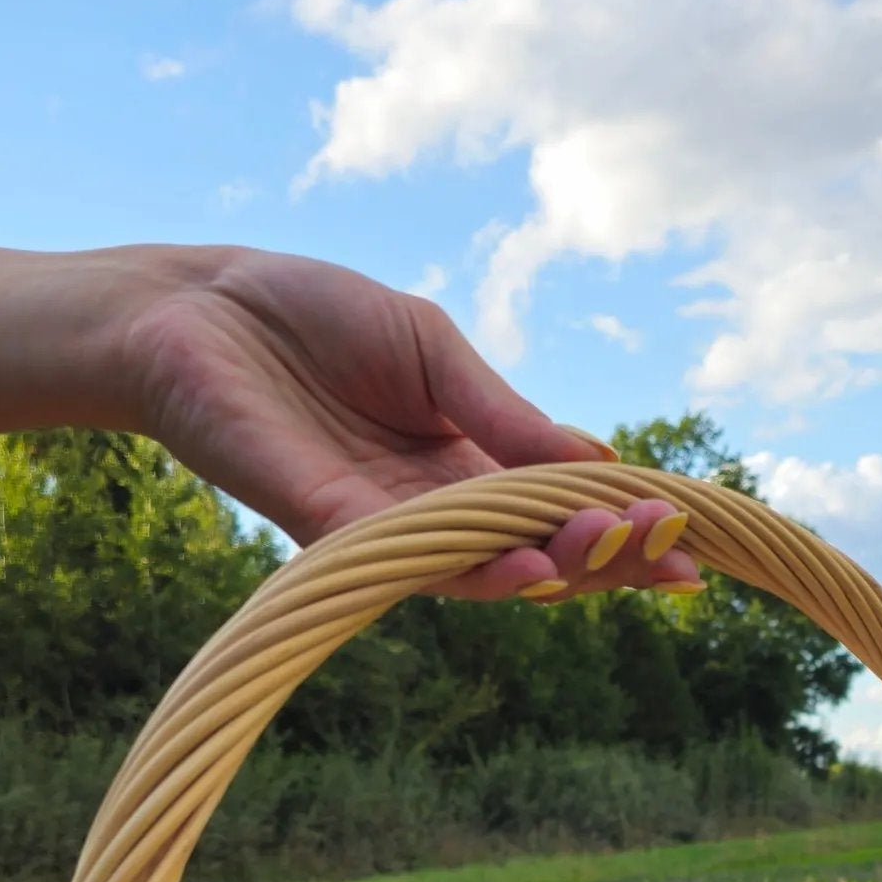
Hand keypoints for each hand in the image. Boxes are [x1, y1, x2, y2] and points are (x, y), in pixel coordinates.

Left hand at [118, 247, 701, 602]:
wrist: (192, 308)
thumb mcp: (434, 353)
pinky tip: (532, 567)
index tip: (689, 533)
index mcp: (463, 467)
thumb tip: (603, 465)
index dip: (624, 528)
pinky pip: (414, 565)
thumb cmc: (307, 317)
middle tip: (673, 554)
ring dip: (558, 568)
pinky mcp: (330, 533)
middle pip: (537, 556)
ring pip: (486, 573)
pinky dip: (479, 572)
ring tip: (615, 550)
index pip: (558, 514)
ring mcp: (384, 531)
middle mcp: (430, 514)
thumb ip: (507, 415)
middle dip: (610, 559)